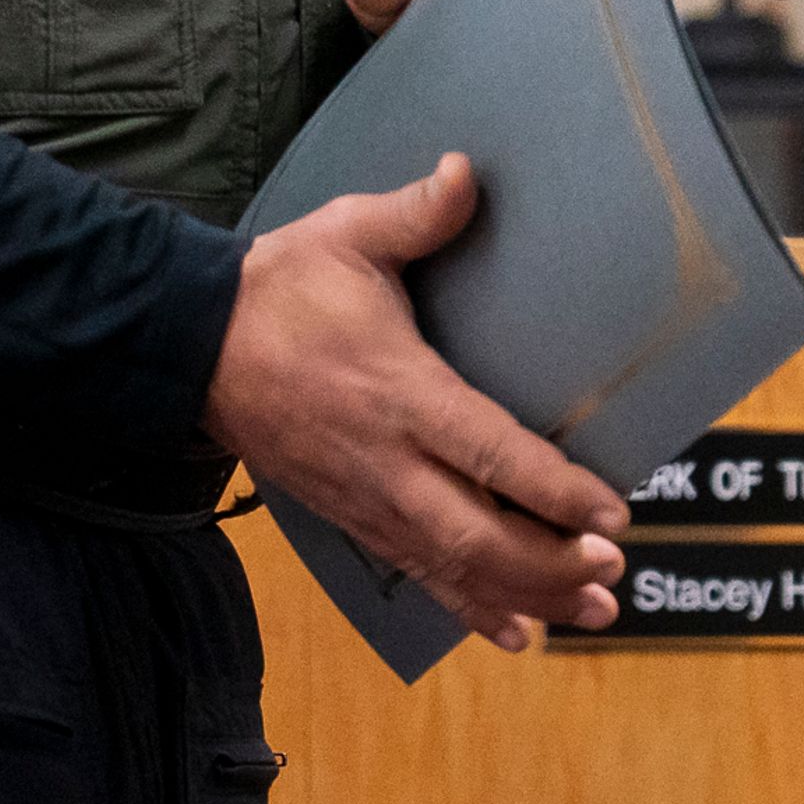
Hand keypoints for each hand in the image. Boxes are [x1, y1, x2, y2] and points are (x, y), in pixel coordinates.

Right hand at [201, 154, 628, 649]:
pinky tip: (515, 632)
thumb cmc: (280, 287)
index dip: (555, 492)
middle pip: (478, 537)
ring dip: (525, 595)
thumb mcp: (347, 234)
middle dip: (549, 563)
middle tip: (612, 570)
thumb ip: (416, 214)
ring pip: (453, 568)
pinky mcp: (349, 517)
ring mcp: (365, 499)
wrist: (190, 345)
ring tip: (591, 609)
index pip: (491, 454)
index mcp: (400, 392)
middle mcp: (387, 461)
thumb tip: (467, 170)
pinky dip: (468, 608)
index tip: (612, 513)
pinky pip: (415, 574)